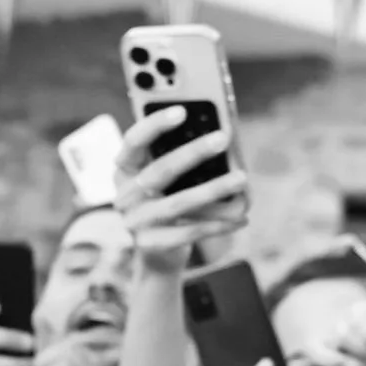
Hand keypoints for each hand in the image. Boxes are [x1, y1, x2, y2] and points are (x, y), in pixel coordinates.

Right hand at [116, 104, 248, 270]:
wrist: (156, 254)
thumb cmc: (166, 201)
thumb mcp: (165, 178)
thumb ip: (178, 157)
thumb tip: (218, 138)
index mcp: (125, 169)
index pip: (133, 141)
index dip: (154, 125)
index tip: (182, 111)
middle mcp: (124, 195)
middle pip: (159, 171)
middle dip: (192, 153)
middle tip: (222, 139)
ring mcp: (135, 222)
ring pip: (177, 204)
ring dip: (211, 190)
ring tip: (241, 179)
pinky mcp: (150, 245)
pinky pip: (188, 233)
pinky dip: (217, 225)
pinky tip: (242, 218)